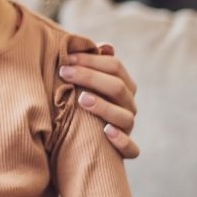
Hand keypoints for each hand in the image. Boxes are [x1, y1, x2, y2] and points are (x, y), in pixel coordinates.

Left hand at [59, 43, 140, 158]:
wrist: (81, 142)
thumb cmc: (81, 102)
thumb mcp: (86, 83)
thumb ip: (94, 64)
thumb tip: (106, 46)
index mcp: (123, 86)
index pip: (115, 67)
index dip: (91, 60)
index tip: (66, 58)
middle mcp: (128, 105)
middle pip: (118, 87)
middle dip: (91, 77)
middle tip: (64, 72)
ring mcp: (127, 127)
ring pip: (124, 117)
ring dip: (104, 107)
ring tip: (82, 99)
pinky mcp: (125, 150)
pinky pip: (131, 149)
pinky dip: (122, 141)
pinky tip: (106, 132)